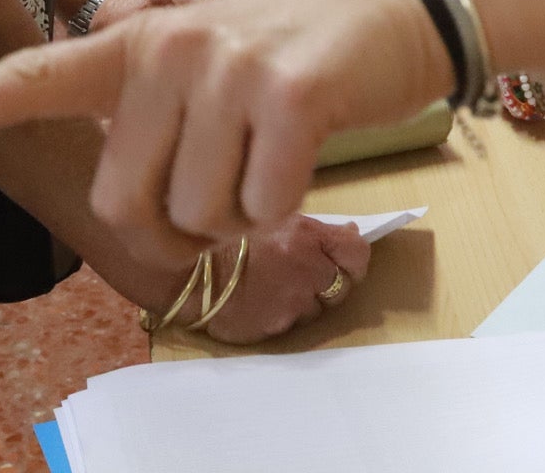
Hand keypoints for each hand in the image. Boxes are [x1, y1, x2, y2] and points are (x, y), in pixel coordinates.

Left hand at [0, 0, 451, 265]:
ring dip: (239, 218)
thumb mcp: (204, 69)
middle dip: (178, 231)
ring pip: (199, 218)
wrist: (397, 15)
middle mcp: (166, 50)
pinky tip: (305, 151)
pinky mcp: (287, 94)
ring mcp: (224, 68)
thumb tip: (139, 215)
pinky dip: (286, 207)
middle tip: (222, 190)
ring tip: (268, 154)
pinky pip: (262, 208)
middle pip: (131, 206)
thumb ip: (152, 123)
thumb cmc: (291, 60)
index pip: (37, 74)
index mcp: (132, 45)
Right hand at [198, 215, 370, 343]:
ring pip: (319, 308)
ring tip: (277, 285)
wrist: (188, 270)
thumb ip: (311, 228)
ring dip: (307, 299)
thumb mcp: (271, 216)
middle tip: (307, 272)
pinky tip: (263, 300)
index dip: (354, 255)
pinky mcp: (277, 328)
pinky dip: (285, 313)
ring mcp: (293, 304)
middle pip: (344, 285)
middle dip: (330, 279)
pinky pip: (294, 323)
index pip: (357, 252)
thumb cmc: (227, 235)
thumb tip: (349, 233)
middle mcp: (306, 272)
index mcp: (306, 237)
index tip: (344, 255)